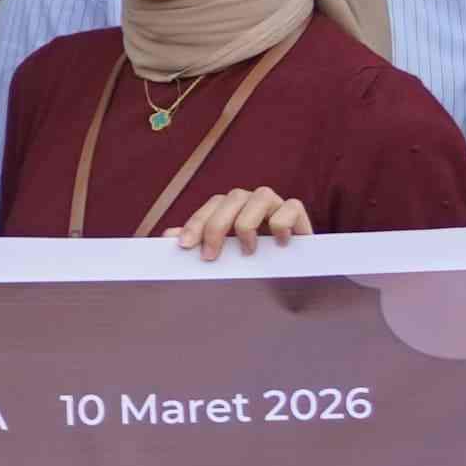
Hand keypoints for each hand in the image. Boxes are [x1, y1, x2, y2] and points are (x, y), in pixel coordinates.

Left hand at [170, 187, 313, 260]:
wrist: (293, 269)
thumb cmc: (254, 258)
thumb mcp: (225, 251)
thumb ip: (199, 241)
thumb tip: (167, 237)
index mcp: (234, 206)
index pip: (213, 204)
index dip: (197, 223)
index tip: (185, 246)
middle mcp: (253, 199)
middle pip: (232, 198)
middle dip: (216, 227)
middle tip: (210, 256)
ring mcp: (277, 203)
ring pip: (261, 197)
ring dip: (247, 224)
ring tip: (247, 251)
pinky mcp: (298, 212)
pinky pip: (290, 207)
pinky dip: (282, 224)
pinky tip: (279, 245)